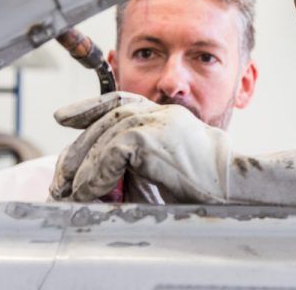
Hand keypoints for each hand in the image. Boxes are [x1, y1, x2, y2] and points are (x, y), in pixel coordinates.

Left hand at [50, 92, 229, 201]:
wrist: (235, 184)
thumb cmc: (208, 184)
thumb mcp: (168, 168)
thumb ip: (139, 165)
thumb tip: (102, 183)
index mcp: (166, 115)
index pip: (119, 101)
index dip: (88, 107)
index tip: (64, 116)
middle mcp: (160, 112)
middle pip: (105, 120)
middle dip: (77, 149)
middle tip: (60, 176)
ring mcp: (156, 122)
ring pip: (104, 137)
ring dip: (83, 168)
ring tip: (71, 191)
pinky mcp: (150, 138)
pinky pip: (110, 154)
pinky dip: (95, 176)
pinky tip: (88, 193)